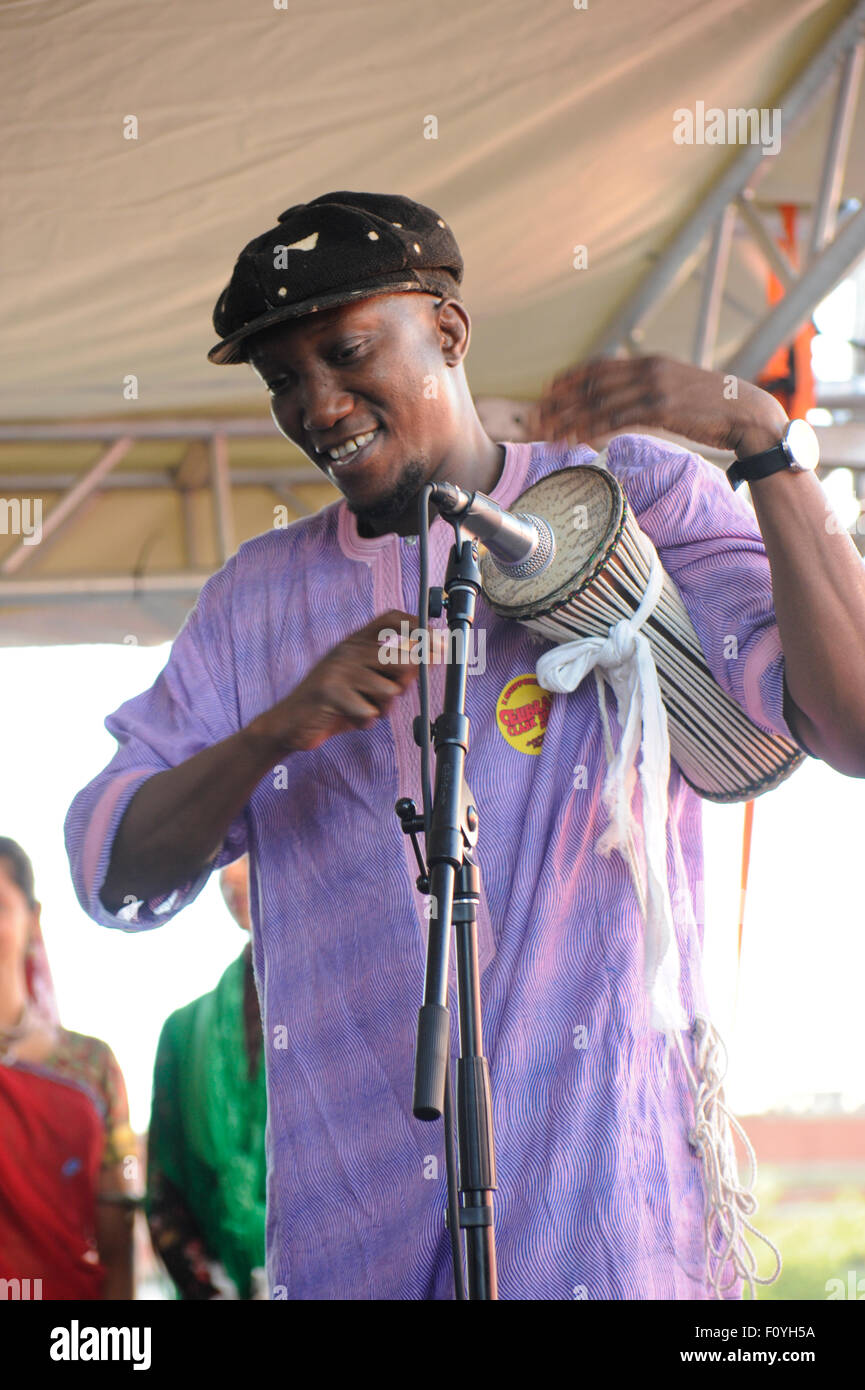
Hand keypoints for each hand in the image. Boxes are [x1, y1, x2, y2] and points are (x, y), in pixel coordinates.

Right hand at [249, 609, 419, 754]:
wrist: (290, 722)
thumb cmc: (333, 703)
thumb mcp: (364, 684)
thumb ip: (391, 673)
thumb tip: (424, 663)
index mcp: (355, 642)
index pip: (390, 619)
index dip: (417, 625)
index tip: (438, 639)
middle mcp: (348, 650)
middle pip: (401, 658)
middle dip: (404, 683)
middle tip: (387, 696)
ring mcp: (338, 668)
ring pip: (389, 690)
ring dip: (382, 708)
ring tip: (362, 709)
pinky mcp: (330, 691)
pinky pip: (369, 711)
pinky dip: (364, 721)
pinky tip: (349, 718)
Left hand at [533, 355, 789, 459]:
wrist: (746, 413)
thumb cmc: (712, 408)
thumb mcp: (677, 389)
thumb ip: (650, 390)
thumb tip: (627, 404)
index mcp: (649, 362)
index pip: (598, 367)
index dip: (569, 380)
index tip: (547, 392)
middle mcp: (647, 369)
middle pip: (590, 383)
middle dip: (559, 401)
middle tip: (535, 416)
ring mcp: (653, 387)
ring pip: (598, 402)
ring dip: (568, 419)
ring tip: (546, 433)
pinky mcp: (660, 408)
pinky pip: (616, 419)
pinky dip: (591, 429)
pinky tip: (575, 440)